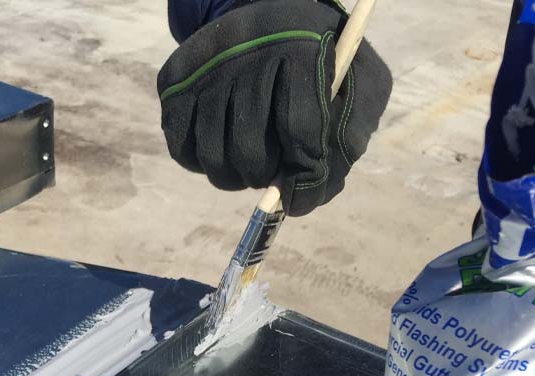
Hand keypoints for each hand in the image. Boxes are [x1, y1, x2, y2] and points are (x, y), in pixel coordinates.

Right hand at [158, 0, 391, 215]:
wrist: (272, 18)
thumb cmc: (323, 59)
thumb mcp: (361, 84)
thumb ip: (349, 138)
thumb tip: (306, 195)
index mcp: (300, 49)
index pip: (301, 130)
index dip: (305, 176)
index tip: (300, 198)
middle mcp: (245, 53)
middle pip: (249, 149)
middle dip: (265, 177)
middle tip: (273, 174)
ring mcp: (203, 68)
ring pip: (212, 156)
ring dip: (235, 178)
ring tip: (252, 166)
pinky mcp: (173, 82)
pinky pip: (181, 150)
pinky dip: (202, 166)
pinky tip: (224, 151)